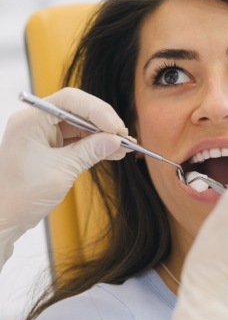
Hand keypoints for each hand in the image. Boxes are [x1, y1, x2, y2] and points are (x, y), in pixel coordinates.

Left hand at [0, 87, 128, 267]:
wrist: (3, 219)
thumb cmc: (20, 196)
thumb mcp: (61, 172)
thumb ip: (89, 152)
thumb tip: (115, 140)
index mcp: (31, 120)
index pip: (70, 101)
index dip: (97, 110)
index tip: (116, 128)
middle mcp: (36, 121)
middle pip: (77, 109)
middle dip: (103, 122)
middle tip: (124, 137)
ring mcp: (43, 133)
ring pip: (80, 125)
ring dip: (102, 135)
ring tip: (124, 147)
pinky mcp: (49, 146)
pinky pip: (77, 139)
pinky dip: (95, 145)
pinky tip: (113, 152)